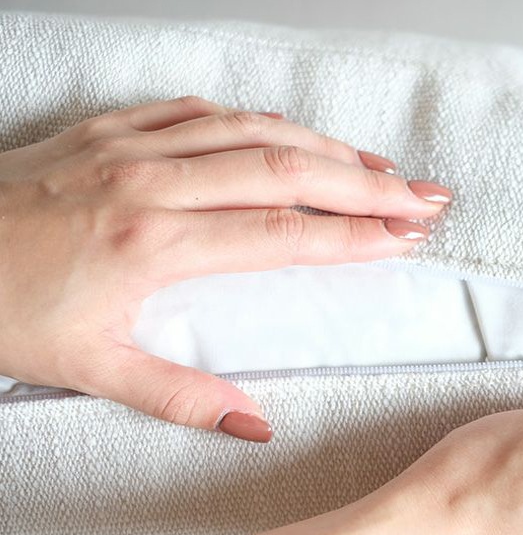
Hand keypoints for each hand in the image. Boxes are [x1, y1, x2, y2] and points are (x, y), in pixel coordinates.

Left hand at [0, 96, 451, 440]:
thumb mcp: (88, 369)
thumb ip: (180, 398)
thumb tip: (254, 424)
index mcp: (152, 245)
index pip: (281, 234)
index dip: (353, 236)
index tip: (406, 239)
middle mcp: (149, 183)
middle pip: (285, 171)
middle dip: (365, 185)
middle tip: (423, 197)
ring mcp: (129, 147)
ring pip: (251, 132)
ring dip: (324, 146)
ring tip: (379, 168)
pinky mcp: (107, 129)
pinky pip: (198, 110)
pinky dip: (256, 119)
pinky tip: (291, 131)